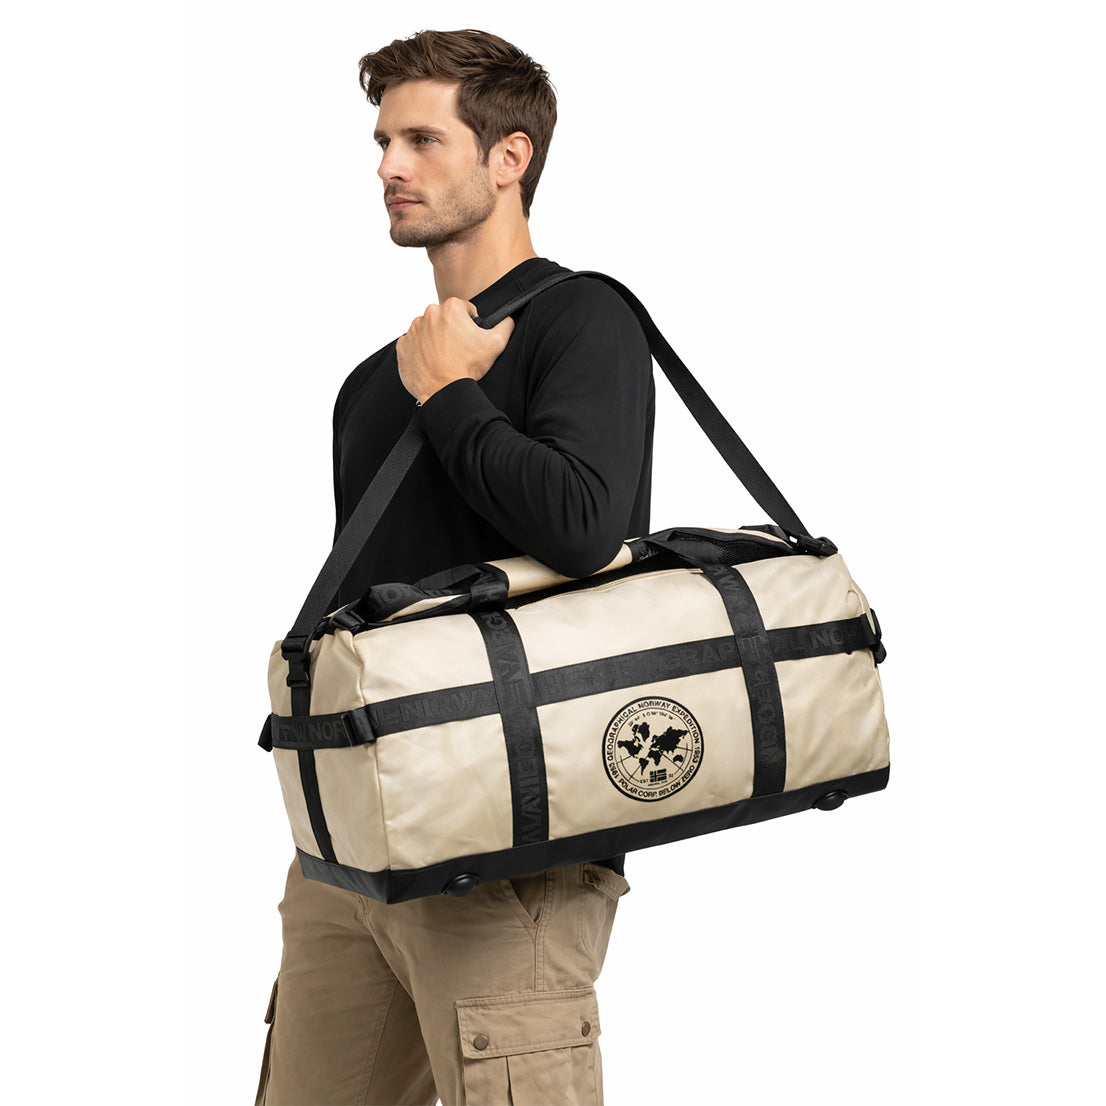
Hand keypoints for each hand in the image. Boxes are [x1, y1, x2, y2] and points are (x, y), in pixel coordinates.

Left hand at [396, 298, 516, 404]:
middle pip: (444, 318)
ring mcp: (413, 330)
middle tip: (457, 350)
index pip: (464, 310)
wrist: (444, 391)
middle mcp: (429, 314)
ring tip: (444, 358)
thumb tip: (508, 319)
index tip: (469, 340)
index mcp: (451, 308)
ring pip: (428, 330)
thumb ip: (506, 325)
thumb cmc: (468, 368)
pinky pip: (413, 344)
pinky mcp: (403, 345)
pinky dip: (421, 351)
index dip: (470, 325)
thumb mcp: (496, 345)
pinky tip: (431, 362)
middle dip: (451, 331)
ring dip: (435, 340)